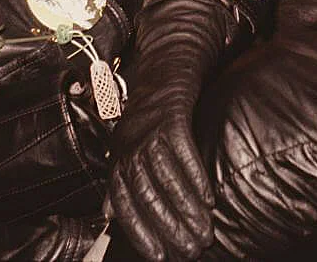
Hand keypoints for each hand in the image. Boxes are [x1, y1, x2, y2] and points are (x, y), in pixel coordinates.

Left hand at [107, 88, 211, 260]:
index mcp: (119, 160)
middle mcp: (130, 147)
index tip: (160, 256)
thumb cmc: (147, 118)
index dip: (140, 232)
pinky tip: (209, 197)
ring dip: (185, 207)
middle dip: (169, 226)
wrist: (164, 72)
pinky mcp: (172, 117)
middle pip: (147, 194)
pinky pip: (183, 152)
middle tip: (191, 248)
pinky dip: (194, 176)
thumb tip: (108, 214)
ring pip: (165, 177)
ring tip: (204, 230)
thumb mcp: (127, 149)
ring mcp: (150, 132)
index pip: (124, 204)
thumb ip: (120, 182)